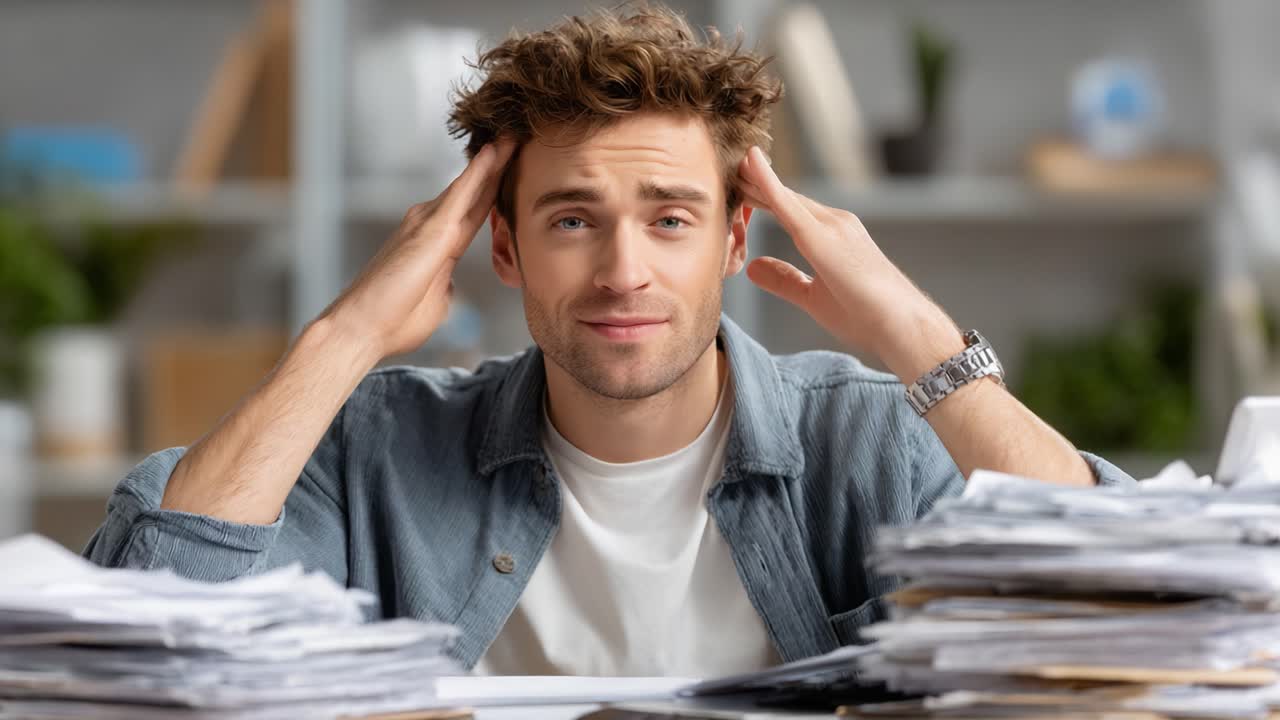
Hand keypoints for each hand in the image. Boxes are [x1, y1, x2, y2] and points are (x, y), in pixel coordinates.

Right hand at [320, 140, 515, 361]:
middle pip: (474, 190)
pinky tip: (494, 152)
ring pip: (469, 186)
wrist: (362, 327)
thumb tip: (448, 285)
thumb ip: (445, 286)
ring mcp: (427, 223)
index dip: (494, 189)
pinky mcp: (430, 230)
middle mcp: (430, 225)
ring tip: (514, 134)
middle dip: (497, 165)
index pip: (474, 210)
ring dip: (492, 160)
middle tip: (519, 137)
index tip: (514, 170)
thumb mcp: (434, 303)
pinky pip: (461, 194)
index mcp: (438, 244)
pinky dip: (479, 172)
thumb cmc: (393, 321)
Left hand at [738, 146, 962, 379]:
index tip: (742, 186)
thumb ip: (784, 280)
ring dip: (757, 179)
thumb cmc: (866, 316)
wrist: (900, 325)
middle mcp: (836, 223)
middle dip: (757, 183)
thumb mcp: (814, 297)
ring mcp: (833, 225)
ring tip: (733, 162)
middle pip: (787, 198)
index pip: (792, 210)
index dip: (765, 196)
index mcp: (834, 237)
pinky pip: (788, 205)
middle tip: (729, 167)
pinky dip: (767, 185)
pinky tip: (751, 166)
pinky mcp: (824, 235)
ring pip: (785, 197)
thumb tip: (754, 268)